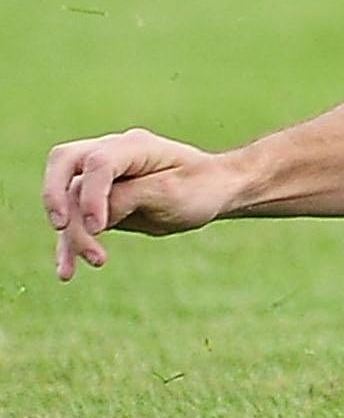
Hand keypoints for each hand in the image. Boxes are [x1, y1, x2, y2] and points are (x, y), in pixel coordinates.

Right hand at [42, 130, 241, 279]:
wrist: (216, 192)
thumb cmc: (200, 187)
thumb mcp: (171, 193)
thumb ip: (129, 197)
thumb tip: (90, 217)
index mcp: (135, 146)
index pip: (98, 163)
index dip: (91, 195)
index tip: (100, 227)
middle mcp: (113, 155)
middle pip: (63, 161)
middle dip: (54, 195)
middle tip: (61, 225)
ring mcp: (103, 177)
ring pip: (66, 198)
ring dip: (68, 233)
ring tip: (93, 261)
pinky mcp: (99, 201)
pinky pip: (73, 220)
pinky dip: (68, 244)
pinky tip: (68, 271)